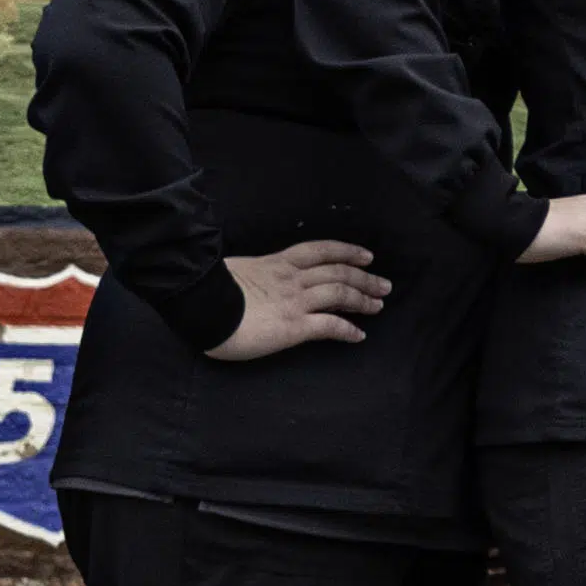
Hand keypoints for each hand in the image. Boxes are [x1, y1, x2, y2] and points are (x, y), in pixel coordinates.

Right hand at [210, 237, 388, 362]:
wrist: (202, 305)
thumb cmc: (209, 290)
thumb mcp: (236, 271)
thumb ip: (254, 274)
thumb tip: (253, 280)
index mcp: (277, 263)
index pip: (320, 250)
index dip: (347, 251)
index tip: (366, 255)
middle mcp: (291, 278)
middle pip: (338, 271)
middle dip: (364, 277)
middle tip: (384, 284)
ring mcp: (295, 301)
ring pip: (340, 293)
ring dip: (363, 299)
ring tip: (378, 305)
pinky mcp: (294, 326)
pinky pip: (329, 325)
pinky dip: (347, 329)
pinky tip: (358, 334)